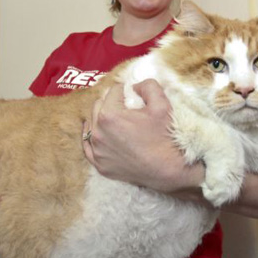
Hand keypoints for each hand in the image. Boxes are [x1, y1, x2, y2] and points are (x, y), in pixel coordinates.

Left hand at [83, 79, 204, 195]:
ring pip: (92, 124)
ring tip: (116, 120)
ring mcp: (97, 151)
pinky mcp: (100, 165)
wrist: (169, 170)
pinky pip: (88, 146)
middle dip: (111, 103)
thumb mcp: (162, 104)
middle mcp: (98, 132)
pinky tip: (98, 133)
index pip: (113, 91)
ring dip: (101, 119)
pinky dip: (93, 138)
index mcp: (109, 115)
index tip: (134, 96)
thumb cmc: (165, 137)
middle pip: (98, 105)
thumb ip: (148, 86)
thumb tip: (135, 86)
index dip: (125, 91)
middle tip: (126, 108)